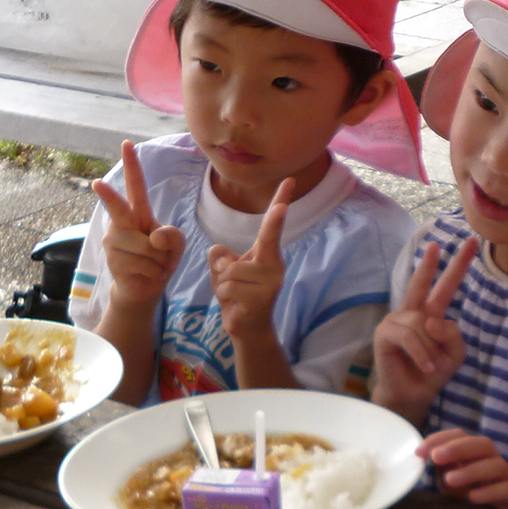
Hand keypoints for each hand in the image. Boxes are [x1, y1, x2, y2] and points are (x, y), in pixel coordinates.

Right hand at [93, 140, 185, 309]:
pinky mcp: (114, 262)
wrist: (144, 289)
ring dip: (160, 261)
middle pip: (117, 208)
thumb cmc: (159, 260)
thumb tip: (154, 236)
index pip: (135, 187)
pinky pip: (146, 266)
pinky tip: (146, 275)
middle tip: (97, 183)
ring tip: (153, 265)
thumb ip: (173, 236)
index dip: (132, 166)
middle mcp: (121, 224)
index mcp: (138, 214)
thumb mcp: (175, 245)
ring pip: (148, 248)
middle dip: (108, 196)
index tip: (127, 144)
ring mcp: (114, 243)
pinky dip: (155, 273)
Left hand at [208, 178, 294, 342]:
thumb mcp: (225, 269)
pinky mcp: (263, 299)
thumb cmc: (238, 294)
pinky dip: (224, 297)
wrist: (248, 329)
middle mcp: (274, 266)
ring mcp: (271, 283)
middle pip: (241, 253)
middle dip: (224, 272)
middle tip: (231, 283)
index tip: (289, 180)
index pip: (273, 226)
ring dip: (222, 285)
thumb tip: (219, 253)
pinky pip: (228, 288)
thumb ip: (220, 256)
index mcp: (268, 255)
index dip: (280, 202)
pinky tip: (236, 305)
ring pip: (229, 273)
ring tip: (234, 296)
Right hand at [371, 238, 476, 419]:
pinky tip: (427, 367)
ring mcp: (396, 320)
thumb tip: (432, 319)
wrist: (412, 396)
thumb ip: (453, 334)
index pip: (444, 286)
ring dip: (432, 349)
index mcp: (431, 313)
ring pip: (423, 324)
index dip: (456, 266)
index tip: (471, 244)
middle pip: (422, 282)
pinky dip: (422, 354)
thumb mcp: (454, 354)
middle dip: (430, 263)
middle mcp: (413, 312)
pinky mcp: (385, 333)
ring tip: (432, 366)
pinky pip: (410, 336)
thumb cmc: (432, 372)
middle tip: (436, 244)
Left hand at [419, 428, 507, 508]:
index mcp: (476, 455)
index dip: (440, 439)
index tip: (419, 452)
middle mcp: (494, 462)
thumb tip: (427, 454)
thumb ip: (442, 469)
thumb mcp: (451, 485)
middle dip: (457, 448)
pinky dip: (490, 491)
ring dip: (471, 470)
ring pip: (497, 465)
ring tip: (450, 480)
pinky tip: (473, 498)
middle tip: (435, 457)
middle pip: (483, 444)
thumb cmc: (471, 502)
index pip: (461, 436)